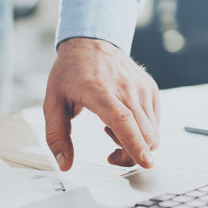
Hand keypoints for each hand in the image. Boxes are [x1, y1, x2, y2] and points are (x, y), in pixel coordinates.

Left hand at [44, 37, 160, 170]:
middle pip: (144, 133)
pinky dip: (142, 131)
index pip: (123, 120)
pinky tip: (123, 120)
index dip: (135, 143)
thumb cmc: (71, 72)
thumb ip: (56, 136)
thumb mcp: (53, 102)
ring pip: (152, 132)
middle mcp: (126, 88)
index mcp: (100, 91)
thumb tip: (64, 164)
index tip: (146, 162)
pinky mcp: (151, 89)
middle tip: (111, 154)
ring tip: (111, 129)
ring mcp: (142, 88)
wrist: (91, 42)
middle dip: (131, 155)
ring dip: (135, 143)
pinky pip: (155, 123)